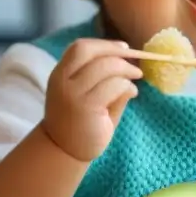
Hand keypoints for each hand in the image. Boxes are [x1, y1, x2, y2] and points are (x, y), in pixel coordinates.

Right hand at [41, 39, 143, 162]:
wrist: (66, 152)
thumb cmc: (81, 121)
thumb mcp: (88, 94)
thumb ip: (104, 77)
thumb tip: (131, 62)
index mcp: (60, 74)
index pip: (80, 47)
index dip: (105, 44)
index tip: (124, 49)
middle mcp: (62, 81)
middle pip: (91, 52)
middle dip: (118, 54)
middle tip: (135, 66)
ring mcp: (72, 94)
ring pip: (106, 68)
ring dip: (127, 71)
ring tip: (135, 81)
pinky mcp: (86, 108)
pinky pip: (114, 86)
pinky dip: (128, 86)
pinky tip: (132, 94)